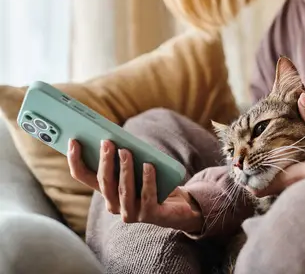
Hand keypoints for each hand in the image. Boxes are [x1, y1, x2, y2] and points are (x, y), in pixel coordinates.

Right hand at [67, 139, 202, 232]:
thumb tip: (116, 138)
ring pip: (123, 190)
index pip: (83, 176)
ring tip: (126, 151)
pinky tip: (149, 166)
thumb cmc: (155, 180)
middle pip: (104, 182)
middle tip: (107, 142)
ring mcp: (131, 213)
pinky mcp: (150, 216)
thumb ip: (124, 157)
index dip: (75, 160)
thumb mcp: (137, 167)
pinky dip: (148, 180)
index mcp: (107, 191)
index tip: (73, 141)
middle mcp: (114, 205)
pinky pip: (147, 196)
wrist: (180, 204)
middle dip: (104, 161)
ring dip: (124, 169)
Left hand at [249, 93, 304, 196]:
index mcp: (301, 176)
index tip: (245, 172)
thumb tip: (300, 97)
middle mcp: (302, 192)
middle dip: (259, 186)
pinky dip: (287, 195)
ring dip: (273, 190)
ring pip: (282, 199)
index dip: (251, 180)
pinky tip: (289, 186)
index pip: (266, 184)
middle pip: (270, 195)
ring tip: (265, 178)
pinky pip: (296, 203)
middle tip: (251, 174)